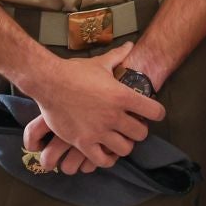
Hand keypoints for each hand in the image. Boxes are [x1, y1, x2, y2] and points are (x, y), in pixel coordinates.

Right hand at [24, 46, 163, 174]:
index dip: (157, 113)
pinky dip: (106, 159)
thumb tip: (130, 45)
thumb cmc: (75, 71)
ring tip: (118, 140)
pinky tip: (104, 151)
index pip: (155, 111)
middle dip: (139, 131)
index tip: (152, 113)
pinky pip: (102, 160)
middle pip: (141, 134)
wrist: (49, 81)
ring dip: (124, 145)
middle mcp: (114, 116)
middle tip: (131, 127)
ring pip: (124, 149)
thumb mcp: (100, 63)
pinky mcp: (83, 142)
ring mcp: (98, 131)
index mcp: (122, 95)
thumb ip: (118, 57)